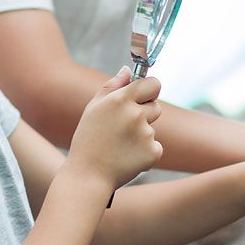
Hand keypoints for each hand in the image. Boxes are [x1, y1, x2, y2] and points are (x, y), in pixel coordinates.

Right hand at [68, 66, 162, 191]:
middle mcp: (135, 114)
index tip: (146, 95)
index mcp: (121, 99)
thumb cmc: (88, 139)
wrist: (88, 174)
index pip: (153, 84)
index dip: (150, 89)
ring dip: (142, 135)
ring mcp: (146, 134)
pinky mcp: (153, 152)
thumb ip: (112, 86)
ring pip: (152, 129)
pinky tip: (127, 157)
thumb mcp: (94, 108)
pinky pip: (155, 146)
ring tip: (120, 145)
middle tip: (124, 127)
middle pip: (156, 106)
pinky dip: (145, 152)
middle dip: (145, 114)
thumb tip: (128, 70)